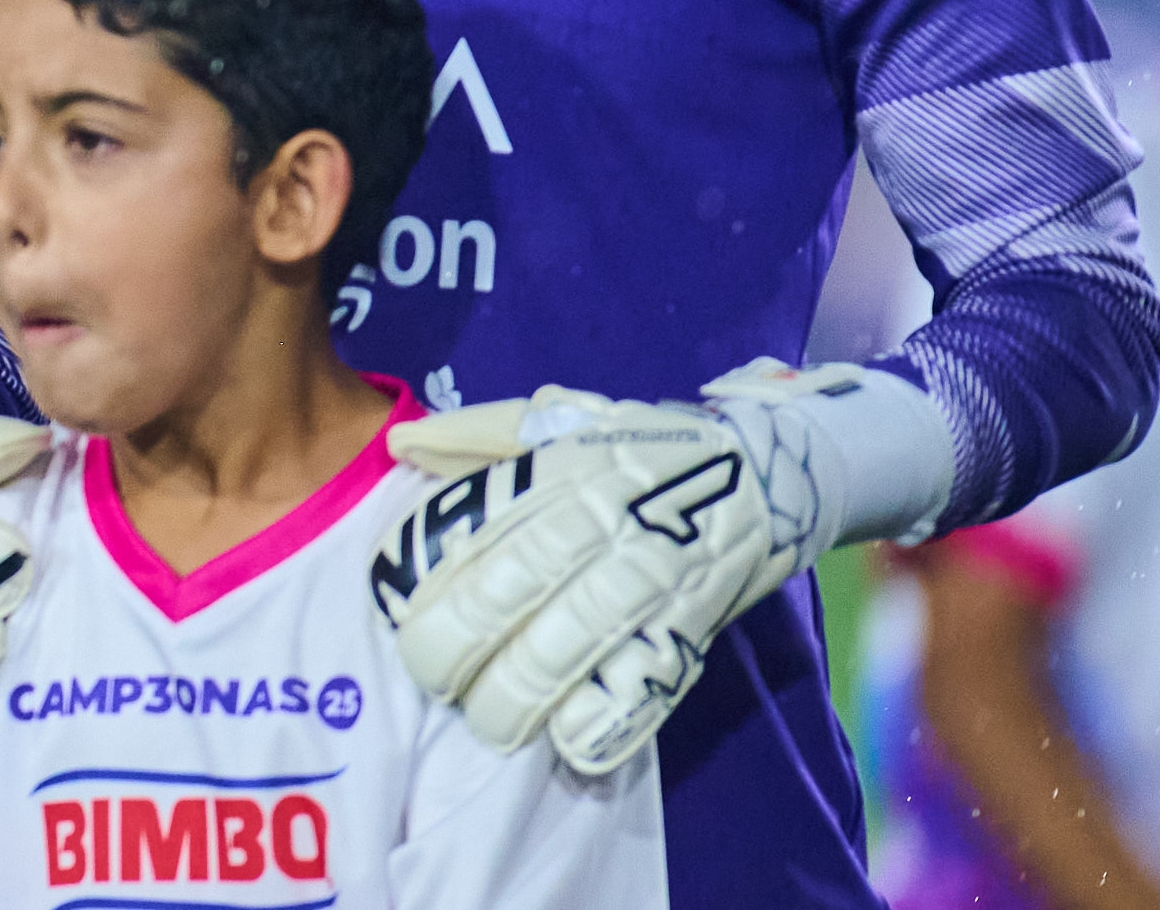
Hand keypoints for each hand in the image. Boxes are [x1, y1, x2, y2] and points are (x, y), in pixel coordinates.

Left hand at [380, 359, 943, 775]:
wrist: (765, 470)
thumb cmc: (641, 447)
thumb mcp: (562, 418)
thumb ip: (478, 434)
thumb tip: (401, 446)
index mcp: (565, 466)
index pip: (484, 518)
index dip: (431, 567)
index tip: (393, 602)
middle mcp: (607, 519)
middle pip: (521, 582)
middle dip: (462, 636)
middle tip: (426, 672)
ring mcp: (655, 574)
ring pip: (579, 637)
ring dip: (524, 688)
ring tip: (484, 720)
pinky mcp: (695, 622)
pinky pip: (650, 674)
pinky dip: (610, 714)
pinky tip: (567, 741)